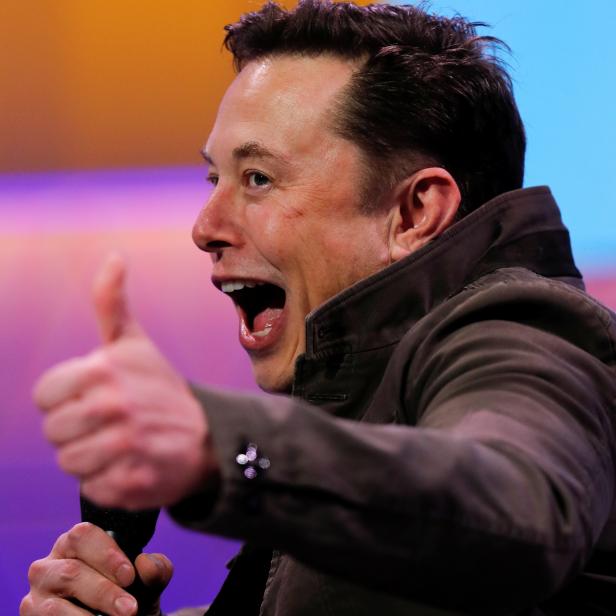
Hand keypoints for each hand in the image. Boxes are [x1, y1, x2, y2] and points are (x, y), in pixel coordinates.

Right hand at [20, 522, 172, 615]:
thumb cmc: (128, 595)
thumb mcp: (147, 582)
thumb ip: (156, 569)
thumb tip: (145, 564)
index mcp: (75, 543)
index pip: (83, 535)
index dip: (106, 554)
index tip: (129, 576)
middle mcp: (49, 566)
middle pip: (70, 572)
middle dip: (104, 592)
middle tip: (131, 608)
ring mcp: (36, 596)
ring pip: (54, 606)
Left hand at [33, 254, 218, 509]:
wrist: (208, 435)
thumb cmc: (161, 387)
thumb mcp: (135, 342)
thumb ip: (111, 301)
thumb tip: (114, 256)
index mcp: (103, 370)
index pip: (44, 396)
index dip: (66, 398)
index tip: (95, 396)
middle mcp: (112, 407)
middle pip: (54, 432)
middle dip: (78, 429)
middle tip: (112, 422)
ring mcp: (124, 448)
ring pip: (69, 462)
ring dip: (92, 457)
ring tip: (122, 444)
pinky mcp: (132, 484)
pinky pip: (92, 489)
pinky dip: (109, 481)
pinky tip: (132, 464)